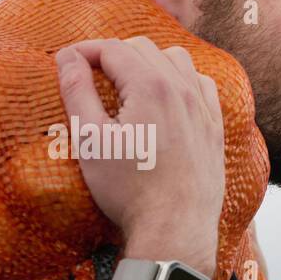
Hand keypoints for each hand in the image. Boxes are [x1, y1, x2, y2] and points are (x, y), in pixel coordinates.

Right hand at [54, 36, 223, 277]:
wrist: (174, 230)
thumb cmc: (128, 190)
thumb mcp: (91, 141)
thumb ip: (77, 92)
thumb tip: (67, 57)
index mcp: (150, 86)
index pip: (112, 48)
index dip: (84, 51)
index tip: (66, 61)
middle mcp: (182, 88)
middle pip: (142, 48)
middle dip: (112, 54)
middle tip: (89, 74)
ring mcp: (203, 108)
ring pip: (176, 60)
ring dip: (148, 62)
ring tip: (127, 83)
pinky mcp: (214, 128)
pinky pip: (201, 85)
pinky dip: (181, 80)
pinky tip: (167, 97)